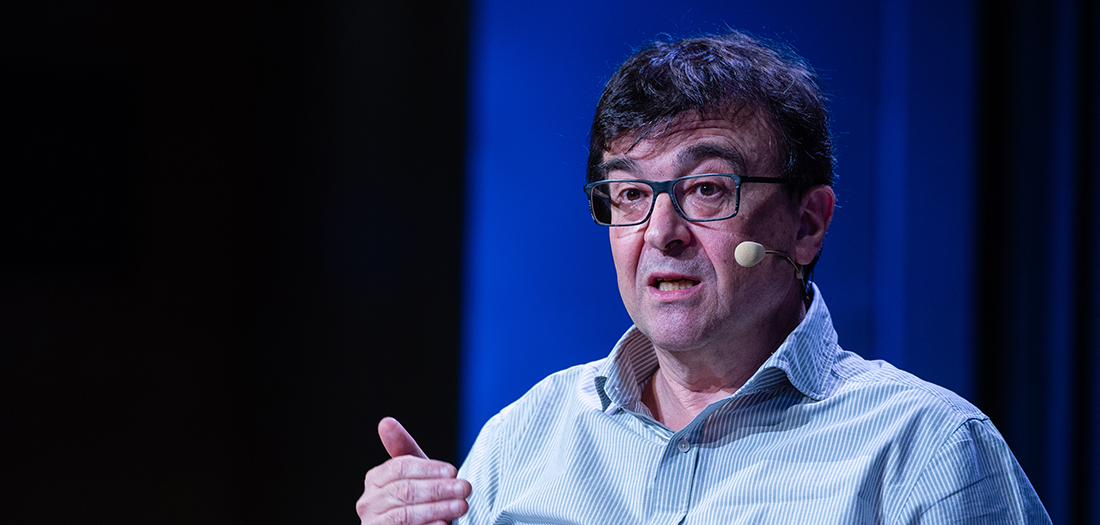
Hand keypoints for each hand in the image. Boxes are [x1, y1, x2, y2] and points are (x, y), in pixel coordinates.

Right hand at [356, 417, 470, 524]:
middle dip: (438, 489)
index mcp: (375, 480)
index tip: (453, 471)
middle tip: (464, 489)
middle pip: (404, 490)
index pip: (399, 468)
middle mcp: (368, 503)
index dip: (428, 468)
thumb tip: (386, 421)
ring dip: (437, 509)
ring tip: (461, 506)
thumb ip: (404, 449)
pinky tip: (443, 524)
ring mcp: (374, 524)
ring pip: (405, 514)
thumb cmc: (417, 500)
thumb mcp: (415, 473)